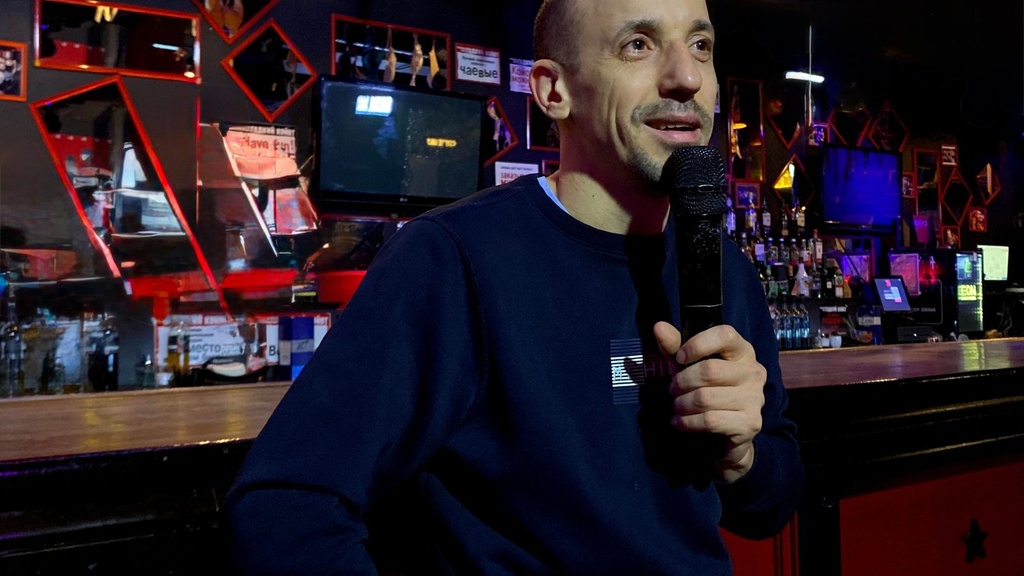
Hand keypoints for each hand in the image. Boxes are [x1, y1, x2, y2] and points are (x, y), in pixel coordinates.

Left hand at [653, 321, 765, 481]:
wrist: (725, 436)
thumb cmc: (706, 391)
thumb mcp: (688, 367)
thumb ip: (674, 347)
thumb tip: (659, 326)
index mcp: (743, 351)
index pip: (725, 335)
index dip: (697, 344)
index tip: (679, 357)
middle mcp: (754, 372)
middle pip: (709, 370)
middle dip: (682, 381)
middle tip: (673, 390)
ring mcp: (755, 399)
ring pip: (706, 398)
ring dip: (682, 404)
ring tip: (676, 406)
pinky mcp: (749, 423)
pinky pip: (710, 420)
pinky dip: (688, 422)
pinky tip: (679, 422)